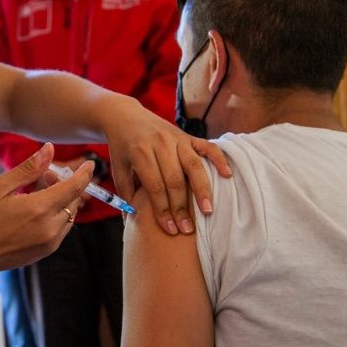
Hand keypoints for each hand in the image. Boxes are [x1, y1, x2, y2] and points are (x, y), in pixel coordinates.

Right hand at [0, 143, 93, 275]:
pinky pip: (62, 229)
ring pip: (69, 215)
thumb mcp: (0, 186)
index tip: (90, 163)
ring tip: (36, 193)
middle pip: (73, 200)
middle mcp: (50, 227)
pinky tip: (35, 209)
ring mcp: (50, 242)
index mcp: (39, 208)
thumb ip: (29, 168)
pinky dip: (56, 215)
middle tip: (43, 177)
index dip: (84, 173)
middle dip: (65, 184)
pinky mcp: (47, 251)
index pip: (74, 187)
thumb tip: (50, 149)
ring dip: (61, 201)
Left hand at [99, 96, 230, 235]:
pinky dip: (219, 159)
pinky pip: (207, 146)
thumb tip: (133, 222)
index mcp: (140, 153)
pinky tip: (227, 175)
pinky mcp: (187, 135)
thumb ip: (126, 194)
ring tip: (209, 211)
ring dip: (202, 189)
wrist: (125, 117)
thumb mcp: (118, 169)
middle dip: (182, 207)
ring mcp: (176, 138)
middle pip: (175, 179)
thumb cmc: (122, 148)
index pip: (155, 186)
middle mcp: (160, 143)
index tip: (170, 229)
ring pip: (193, 165)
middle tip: (188, 229)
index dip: (163, 209)